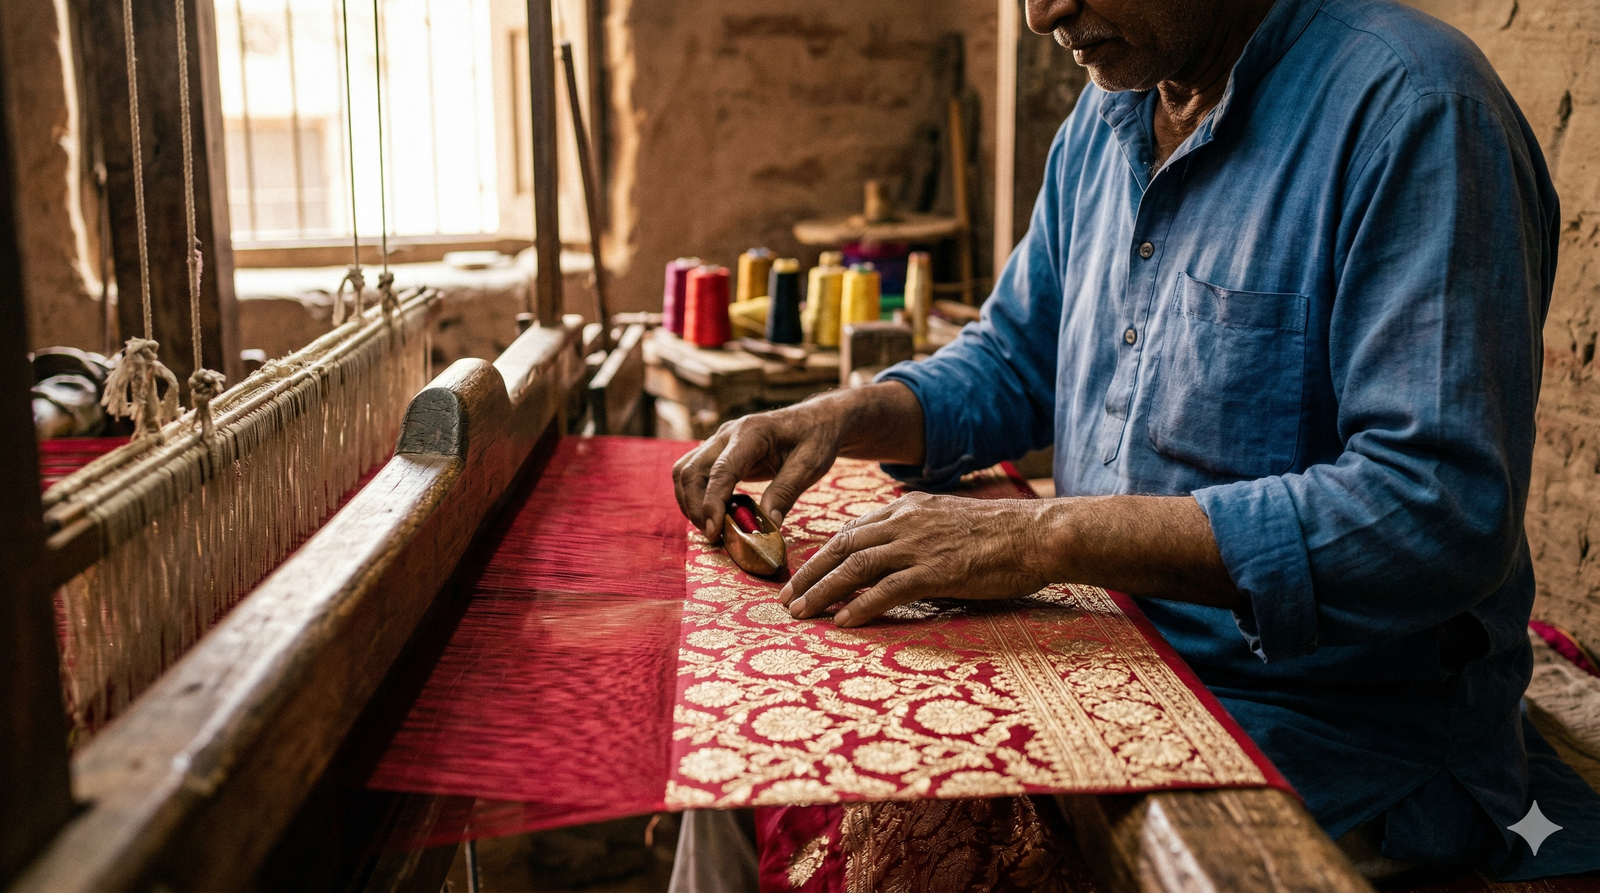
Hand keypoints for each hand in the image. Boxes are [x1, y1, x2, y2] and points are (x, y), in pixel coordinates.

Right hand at [673, 400, 846, 541]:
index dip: (712, 503)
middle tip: (714, 536)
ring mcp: (718, 441)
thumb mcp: (809, 466)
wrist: (816, 420)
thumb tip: (767, 526)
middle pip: (691, 471)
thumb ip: (785, 492)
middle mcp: (727, 433)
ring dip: (690, 502)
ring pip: (685, 471)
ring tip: (712, 528)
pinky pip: (693, 472)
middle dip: (696, 507)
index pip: (721, 470)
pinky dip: (695, 495)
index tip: (714, 532)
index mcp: (751, 433)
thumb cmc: (815, 439)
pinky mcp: (718, 451)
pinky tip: (716, 513)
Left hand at [779, 492, 1052, 626]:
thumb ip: (920, 533)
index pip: (852, 530)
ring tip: (801, 613)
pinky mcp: (937, 571)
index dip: (823, 555)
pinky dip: (860, 605)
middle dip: (809, 573)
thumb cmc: (1002, 534)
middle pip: (842, 546)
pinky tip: (843, 622)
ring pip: (855, 566)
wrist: (1039, 533)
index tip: (802, 575)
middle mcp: (906, 521)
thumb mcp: (949, 521)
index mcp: (908, 508)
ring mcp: (920, 545)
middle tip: (786, 599)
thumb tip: (899, 557)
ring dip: (822, 591)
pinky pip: (888, 590)